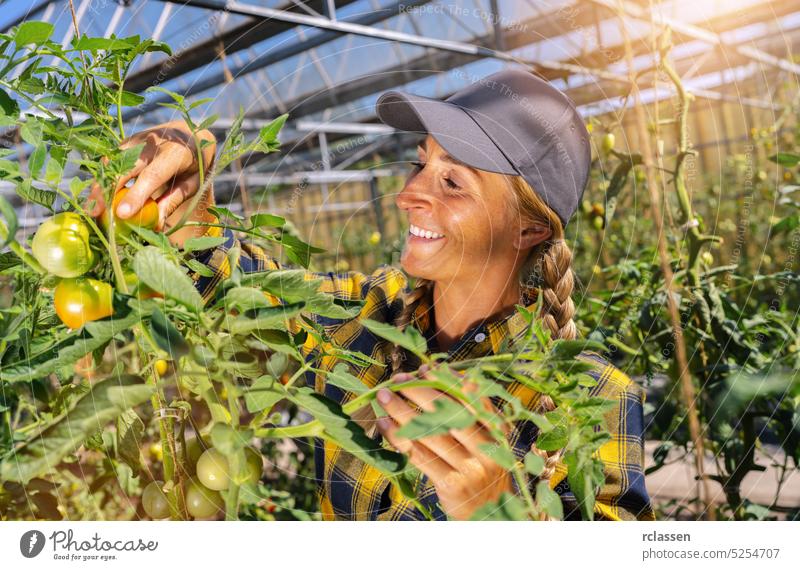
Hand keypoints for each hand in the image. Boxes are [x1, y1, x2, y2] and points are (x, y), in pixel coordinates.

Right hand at [86, 120, 217, 247]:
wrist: (192, 134)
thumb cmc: (195, 166)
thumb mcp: (193, 184)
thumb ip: (173, 201)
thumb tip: (154, 226)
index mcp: (176, 153)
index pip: (152, 176)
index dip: (136, 195)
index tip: (122, 214)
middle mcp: (154, 143)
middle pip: (125, 167)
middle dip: (108, 190)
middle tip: (96, 213)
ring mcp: (137, 139)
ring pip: (112, 162)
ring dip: (99, 184)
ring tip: (91, 207)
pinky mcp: (127, 141)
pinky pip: (111, 160)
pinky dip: (102, 178)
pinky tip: (96, 196)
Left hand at [375, 364, 512, 519]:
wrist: (492, 518)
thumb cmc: (482, 472)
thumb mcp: (488, 442)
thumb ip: (471, 414)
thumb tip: (442, 377)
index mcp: (497, 431)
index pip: (471, 397)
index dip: (445, 381)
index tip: (423, 370)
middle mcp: (488, 448)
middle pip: (448, 411)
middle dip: (418, 391)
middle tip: (396, 380)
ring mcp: (471, 468)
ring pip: (430, 432)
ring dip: (402, 411)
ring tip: (383, 398)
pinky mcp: (453, 485)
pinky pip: (420, 456)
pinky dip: (399, 438)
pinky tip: (384, 425)